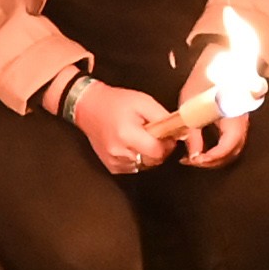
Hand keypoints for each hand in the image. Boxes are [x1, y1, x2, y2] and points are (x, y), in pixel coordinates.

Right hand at [64, 78, 183, 173]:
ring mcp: (115, 161)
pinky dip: (138, 158)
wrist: (88, 107)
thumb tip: (179, 131)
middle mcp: (120, 152)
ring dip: (148, 154)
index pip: (159, 151)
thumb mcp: (144, 102)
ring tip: (139, 137)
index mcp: (127, 135)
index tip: (166, 135)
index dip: (166, 144)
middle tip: (153, 134)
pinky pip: (135, 167)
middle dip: (158, 149)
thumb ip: (163, 118)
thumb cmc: (115, 102)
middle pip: (153, 161)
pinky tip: (131, 145)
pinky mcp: (112, 167)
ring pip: (145, 165)